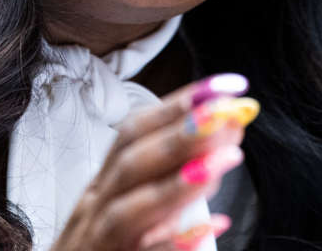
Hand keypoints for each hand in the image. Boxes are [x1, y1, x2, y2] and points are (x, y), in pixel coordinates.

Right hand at [50, 73, 257, 250]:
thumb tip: (223, 143)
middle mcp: (95, 207)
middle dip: (180, 134)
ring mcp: (95, 241)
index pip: (134, 132)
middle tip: (227, 113)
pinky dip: (170, 245)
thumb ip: (168, 180)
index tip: (226, 87)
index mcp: (104, 184)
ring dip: (178, 183)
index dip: (178, 107)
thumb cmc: (104, 249)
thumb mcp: (127, 210)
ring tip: (224, 161)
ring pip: (129, 209)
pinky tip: (208, 231)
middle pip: (131, 162)